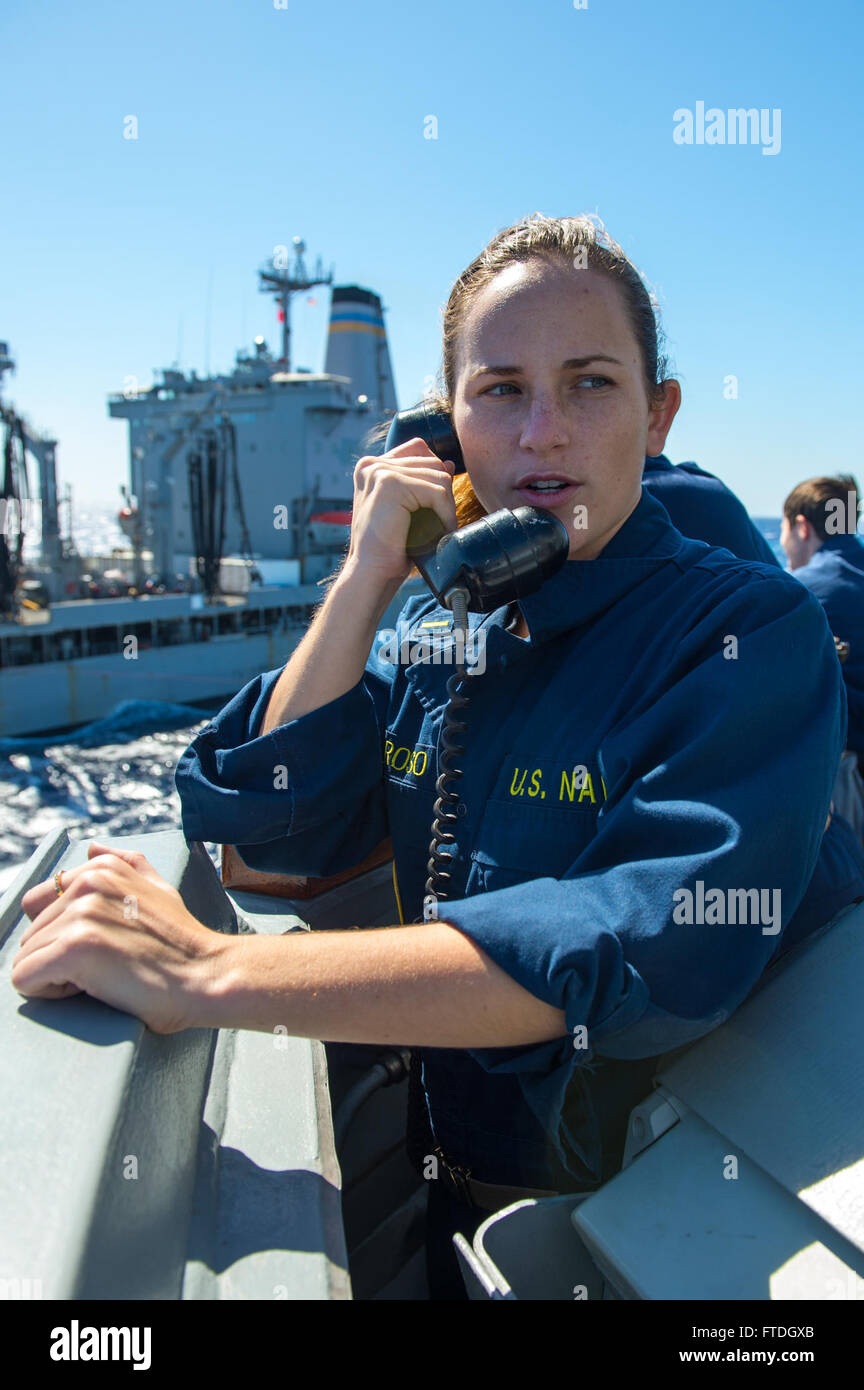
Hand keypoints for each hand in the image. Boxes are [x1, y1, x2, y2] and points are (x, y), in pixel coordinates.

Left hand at [11, 842, 230, 1033]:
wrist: (206, 976)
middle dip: (57, 956)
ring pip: (26, 957)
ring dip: (55, 976)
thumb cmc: (183, 942)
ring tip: (102, 977)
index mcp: (101, 869)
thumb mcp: (158, 887)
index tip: (99, 947)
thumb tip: (92, 848)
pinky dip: (48, 992)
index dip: (63, 933)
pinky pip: (24, 978)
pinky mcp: (73, 949)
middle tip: (104, 966)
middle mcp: (87, 884)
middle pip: (31, 933)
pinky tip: (88, 989)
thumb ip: (126, 863)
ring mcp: (80, 915)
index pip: (40, 902)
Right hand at [347, 436, 457, 582]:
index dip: (434, 477)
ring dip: (445, 508)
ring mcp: (379, 471)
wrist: (371, 572)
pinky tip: (435, 532)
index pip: (419, 450)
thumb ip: (421, 482)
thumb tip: (448, 463)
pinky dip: (445, 515)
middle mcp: (372, 464)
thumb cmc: (390, 546)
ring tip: (434, 530)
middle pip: (432, 463)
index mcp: (371, 466)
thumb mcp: (406, 508)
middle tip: (434, 524)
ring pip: (439, 476)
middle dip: (441, 495)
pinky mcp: (390, 482)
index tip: (432, 507)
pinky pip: (437, 491)